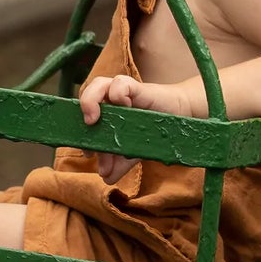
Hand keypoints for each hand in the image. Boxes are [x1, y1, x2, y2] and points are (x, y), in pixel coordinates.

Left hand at [78, 73, 202, 181]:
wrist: (180, 118)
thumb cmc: (153, 131)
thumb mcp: (134, 151)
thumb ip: (119, 164)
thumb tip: (106, 177)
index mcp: (105, 112)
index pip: (82, 117)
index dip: (80, 134)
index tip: (90, 154)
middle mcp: (109, 99)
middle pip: (84, 98)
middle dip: (83, 119)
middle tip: (90, 135)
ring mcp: (122, 92)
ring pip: (97, 84)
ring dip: (90, 101)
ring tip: (94, 119)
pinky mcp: (137, 87)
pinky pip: (120, 83)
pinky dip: (117, 93)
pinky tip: (125, 106)